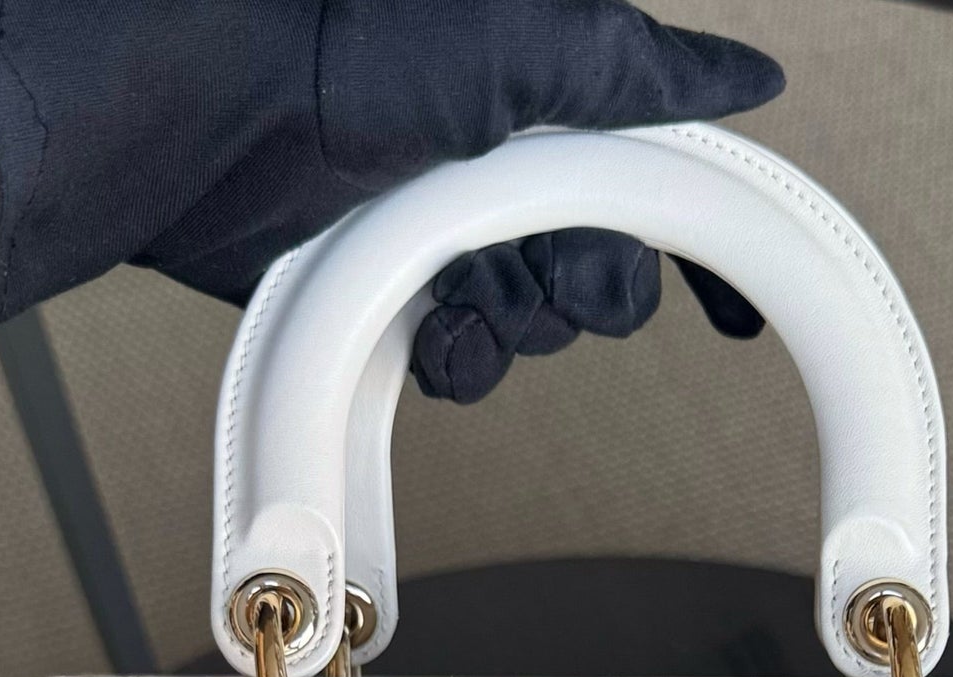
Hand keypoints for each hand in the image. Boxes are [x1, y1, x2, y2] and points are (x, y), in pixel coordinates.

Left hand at [0, 0, 782, 394]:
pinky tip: (436, 337)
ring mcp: (447, 232)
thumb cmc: (340, 39)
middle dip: (585, 289)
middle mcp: (504, 163)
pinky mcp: (391, 293)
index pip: (660, 178)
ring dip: (514, 331)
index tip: (734, 310)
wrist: (204, 110)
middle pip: (603, 271)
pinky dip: (460, 361)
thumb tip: (748, 76)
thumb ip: (639, 69)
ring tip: (466, 298)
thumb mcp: (520, 39)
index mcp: (547, 97)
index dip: (702, 245)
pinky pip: (464, 358)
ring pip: (534, 326)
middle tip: (544, 268)